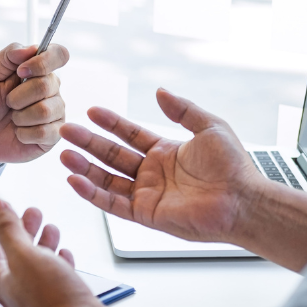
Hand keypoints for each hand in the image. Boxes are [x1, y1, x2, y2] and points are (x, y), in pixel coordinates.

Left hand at [0, 43, 69, 163]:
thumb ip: (8, 56)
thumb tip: (32, 48)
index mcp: (38, 69)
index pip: (58, 54)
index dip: (43, 62)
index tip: (20, 71)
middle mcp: (51, 88)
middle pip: (46, 85)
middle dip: (18, 96)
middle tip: (7, 102)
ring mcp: (55, 112)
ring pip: (45, 111)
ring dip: (20, 116)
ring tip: (13, 118)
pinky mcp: (53, 134)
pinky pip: (44, 132)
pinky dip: (24, 133)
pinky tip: (19, 132)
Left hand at [0, 199, 117, 306]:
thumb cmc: (52, 300)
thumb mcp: (25, 255)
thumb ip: (8, 229)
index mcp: (3, 279)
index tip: (3, 209)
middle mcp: (18, 290)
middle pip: (15, 254)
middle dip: (22, 230)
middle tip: (32, 213)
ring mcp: (38, 297)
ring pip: (36, 263)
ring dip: (41, 242)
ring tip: (50, 228)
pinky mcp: (59, 301)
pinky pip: (55, 276)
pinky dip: (58, 261)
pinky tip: (64, 255)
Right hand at [60, 88, 266, 243]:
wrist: (242, 200)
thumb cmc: (234, 167)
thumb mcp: (210, 126)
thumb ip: (182, 109)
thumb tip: (160, 91)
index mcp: (164, 153)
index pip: (129, 135)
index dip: (110, 123)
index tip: (92, 112)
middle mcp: (151, 174)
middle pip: (111, 156)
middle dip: (87, 143)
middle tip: (66, 131)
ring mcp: (146, 194)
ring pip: (106, 179)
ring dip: (84, 167)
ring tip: (64, 155)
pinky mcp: (144, 214)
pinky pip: (112, 204)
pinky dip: (91, 193)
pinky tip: (75, 180)